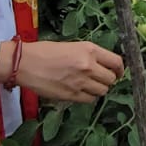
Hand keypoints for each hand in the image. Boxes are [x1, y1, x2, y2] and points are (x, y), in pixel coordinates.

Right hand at [1, 40, 123, 102]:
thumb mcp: (71, 46)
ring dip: (98, 89)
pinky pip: (90, 100)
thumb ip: (88, 55)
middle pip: (111, 79)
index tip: (118, 72)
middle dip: (108, 80)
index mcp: (89, 50)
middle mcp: (88, 65)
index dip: (120, 69)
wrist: (25, 63)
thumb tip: (102, 65)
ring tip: (89, 85)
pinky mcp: (71, 95)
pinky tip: (81, 92)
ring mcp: (80, 82)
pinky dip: (89, 97)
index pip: (116, 62)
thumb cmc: (44, 51)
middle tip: (100, 79)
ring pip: (102, 91)